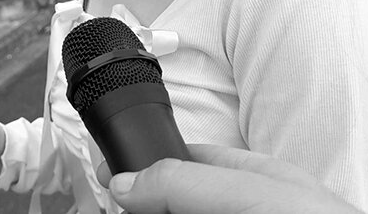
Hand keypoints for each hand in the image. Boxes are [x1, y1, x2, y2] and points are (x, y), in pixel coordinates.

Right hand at [96, 144, 361, 213]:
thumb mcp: (253, 195)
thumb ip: (188, 181)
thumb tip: (127, 182)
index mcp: (255, 178)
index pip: (186, 159)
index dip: (146, 164)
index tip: (111, 181)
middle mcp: (243, 210)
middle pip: (175, 203)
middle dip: (142, 206)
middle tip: (111, 212)